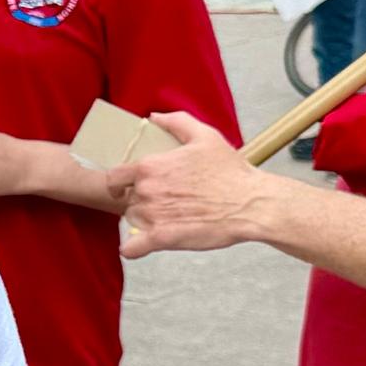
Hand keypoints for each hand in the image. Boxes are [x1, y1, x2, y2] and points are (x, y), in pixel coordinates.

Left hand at [117, 110, 272, 258]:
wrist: (251, 204)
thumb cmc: (230, 171)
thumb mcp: (205, 136)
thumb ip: (176, 122)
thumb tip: (153, 118)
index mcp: (150, 167)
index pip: (115, 176)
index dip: (119, 183)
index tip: (126, 187)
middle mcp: (147, 191)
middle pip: (127, 200)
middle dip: (140, 200)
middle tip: (164, 202)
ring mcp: (153, 216)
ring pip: (133, 221)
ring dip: (144, 221)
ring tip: (168, 218)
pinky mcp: (163, 239)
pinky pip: (132, 248)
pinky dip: (133, 248)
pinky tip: (140, 246)